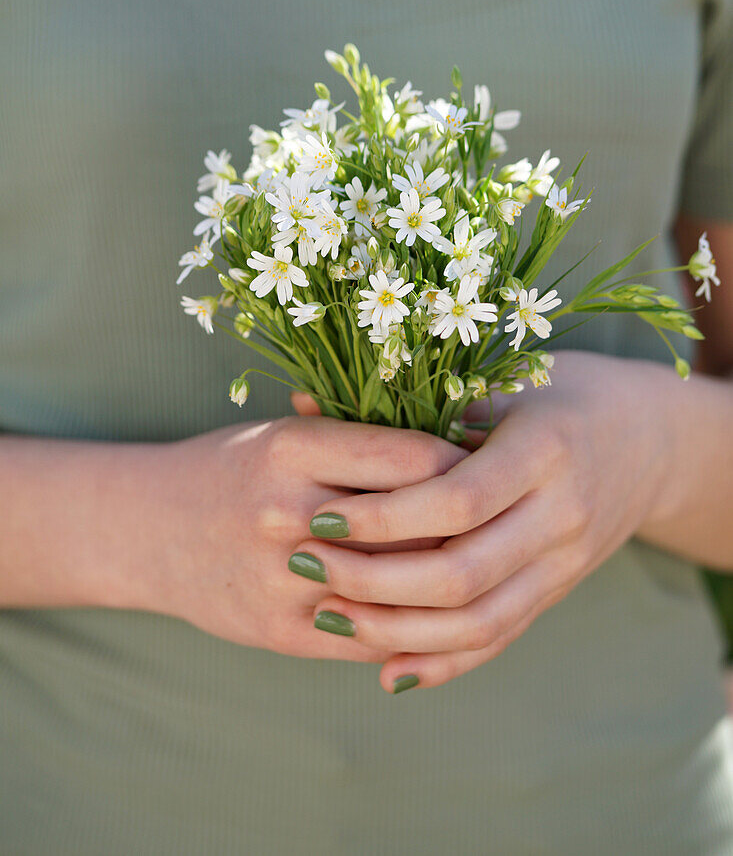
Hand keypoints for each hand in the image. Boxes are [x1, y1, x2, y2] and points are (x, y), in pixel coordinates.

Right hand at [134, 416, 463, 664]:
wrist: (151, 530)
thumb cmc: (234, 468)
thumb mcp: (288, 434)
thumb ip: (363, 439)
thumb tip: (460, 440)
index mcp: (295, 448)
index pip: (418, 458)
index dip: (465, 462)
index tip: (487, 464)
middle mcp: (288, 511)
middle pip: (418, 526)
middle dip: (468, 524)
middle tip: (499, 515)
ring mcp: (283, 579)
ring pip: (403, 588)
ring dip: (447, 578)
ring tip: (476, 559)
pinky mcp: (281, 632)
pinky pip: (376, 635)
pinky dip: (413, 623)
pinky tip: (434, 607)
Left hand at [290, 351, 674, 690]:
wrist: (648, 439)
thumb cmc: (558, 393)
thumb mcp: (502, 380)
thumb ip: (420, 402)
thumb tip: (307, 403)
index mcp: (545, 451)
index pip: (456, 501)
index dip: (383, 516)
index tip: (322, 516)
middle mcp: (562, 514)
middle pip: (462, 574)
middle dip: (374, 579)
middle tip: (308, 564)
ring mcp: (565, 563)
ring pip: (478, 622)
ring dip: (397, 630)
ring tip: (330, 615)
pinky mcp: (559, 592)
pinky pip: (500, 639)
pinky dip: (444, 663)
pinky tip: (388, 672)